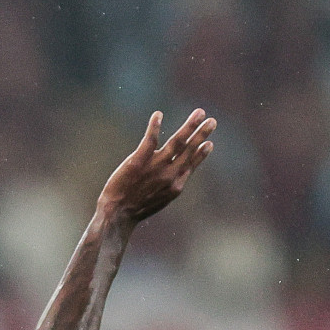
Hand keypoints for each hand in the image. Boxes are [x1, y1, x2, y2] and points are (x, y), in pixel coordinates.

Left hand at [99, 109, 216, 225]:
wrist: (117, 216)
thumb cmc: (134, 211)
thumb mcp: (158, 202)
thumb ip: (168, 187)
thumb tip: (175, 183)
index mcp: (175, 186)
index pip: (190, 165)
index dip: (200, 154)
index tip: (209, 144)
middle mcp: (169, 174)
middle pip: (188, 150)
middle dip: (201, 135)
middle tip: (212, 121)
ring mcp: (155, 166)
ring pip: (177, 142)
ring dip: (190, 126)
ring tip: (200, 113)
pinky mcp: (138, 161)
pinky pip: (150, 140)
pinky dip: (155, 127)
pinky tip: (158, 114)